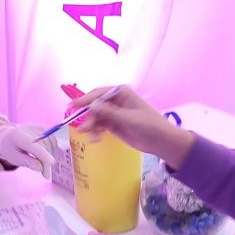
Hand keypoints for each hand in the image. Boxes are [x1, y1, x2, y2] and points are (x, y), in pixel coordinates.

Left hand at [0, 126, 55, 177]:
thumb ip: (27, 162)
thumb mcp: (14, 158)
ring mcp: (36, 127)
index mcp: (18, 137)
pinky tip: (46, 156)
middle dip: (46, 161)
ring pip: (50, 143)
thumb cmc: (11, 150)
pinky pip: (51, 140)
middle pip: (43, 146)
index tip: (52, 162)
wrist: (7, 137)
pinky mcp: (42, 128)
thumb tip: (41, 168)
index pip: (33, 145)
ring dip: (50, 156)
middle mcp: (28, 129)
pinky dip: (51, 150)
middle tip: (45, 175)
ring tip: (44, 166)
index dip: (43, 153)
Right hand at [71, 86, 194, 165]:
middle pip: (95, 106)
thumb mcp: (128, 118)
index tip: (74, 106)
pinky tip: (96, 138)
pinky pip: (99, 125)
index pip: (99, 93)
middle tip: (83, 129)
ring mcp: (114, 113)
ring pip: (95, 116)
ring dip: (91, 125)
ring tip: (91, 137)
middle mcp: (115, 100)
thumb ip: (109, 112)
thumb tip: (92, 105)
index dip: (85, 99)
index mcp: (121, 92)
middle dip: (88, 116)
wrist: (161, 141)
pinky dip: (95, 131)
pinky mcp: (114, 124)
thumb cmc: (148, 125)